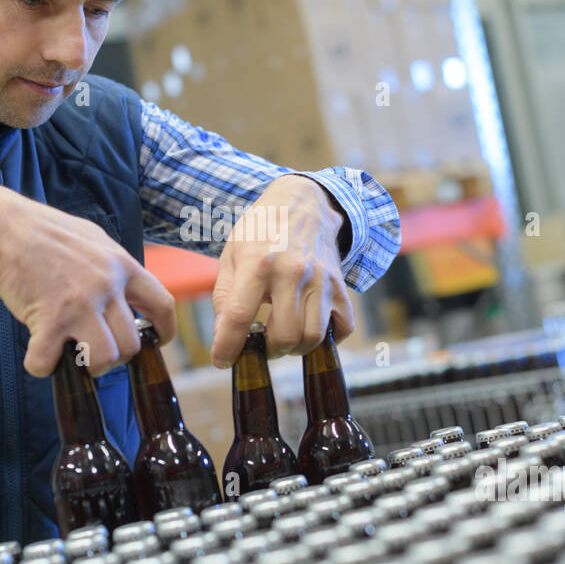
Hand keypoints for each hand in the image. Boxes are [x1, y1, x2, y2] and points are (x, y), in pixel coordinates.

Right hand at [0, 183, 176, 376]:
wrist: (4, 228)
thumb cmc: (46, 231)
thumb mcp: (95, 239)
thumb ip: (115, 267)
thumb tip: (128, 292)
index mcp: (122, 266)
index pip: (163, 305)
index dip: (165, 330)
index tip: (158, 342)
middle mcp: (107, 286)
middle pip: (132, 344)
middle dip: (118, 356)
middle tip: (99, 350)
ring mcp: (79, 304)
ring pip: (104, 358)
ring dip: (89, 365)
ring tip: (73, 355)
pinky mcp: (48, 319)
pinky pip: (49, 362)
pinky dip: (41, 365)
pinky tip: (37, 355)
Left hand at [209, 175, 354, 367]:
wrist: (303, 202)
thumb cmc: (261, 230)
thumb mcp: (232, 254)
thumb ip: (225, 296)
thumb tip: (224, 337)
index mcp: (258, 263)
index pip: (240, 317)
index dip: (228, 346)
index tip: (222, 360)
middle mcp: (293, 272)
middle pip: (285, 336)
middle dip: (269, 350)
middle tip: (261, 344)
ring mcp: (322, 279)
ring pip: (313, 337)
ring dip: (295, 348)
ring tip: (283, 338)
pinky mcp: (341, 285)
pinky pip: (342, 327)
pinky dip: (327, 338)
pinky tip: (309, 328)